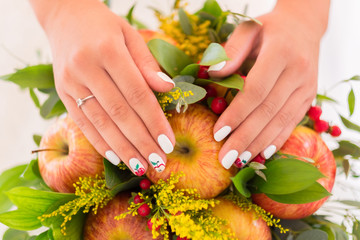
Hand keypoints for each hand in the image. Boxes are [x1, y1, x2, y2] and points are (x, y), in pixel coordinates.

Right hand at [30, 0, 175, 174]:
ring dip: (123, 149)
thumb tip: (168, 89)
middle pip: (119, 113)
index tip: (169, 143)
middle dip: (141, 141)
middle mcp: (86, 68)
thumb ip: (148, 64)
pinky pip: (82, 123)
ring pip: (100, 123)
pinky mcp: (62, 93)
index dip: (154, 121)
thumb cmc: (105, 26)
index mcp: (108, 51)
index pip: (137, 94)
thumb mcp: (130, 35)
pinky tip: (116, 158)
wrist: (64, 16)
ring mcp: (70, 83)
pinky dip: (100, 143)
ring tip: (142, 166)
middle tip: (159, 162)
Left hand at [209, 0, 329, 168]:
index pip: (256, 91)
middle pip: (268, 111)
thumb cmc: (268, 28)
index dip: (236, 114)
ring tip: (239, 161)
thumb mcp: (248, 29)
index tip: (217, 133)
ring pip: (281, 121)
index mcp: (281, 53)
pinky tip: (262, 153)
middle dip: (244, 137)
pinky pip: (292, 122)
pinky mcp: (309, 96)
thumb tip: (214, 74)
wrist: (303, 26)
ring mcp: (307, 86)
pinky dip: (277, 139)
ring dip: (259, 143)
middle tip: (225, 158)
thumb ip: (231, 50)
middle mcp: (298, 72)